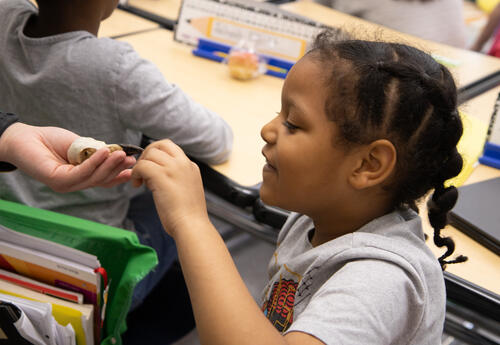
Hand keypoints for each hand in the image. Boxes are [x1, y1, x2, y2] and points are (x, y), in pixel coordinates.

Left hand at [0, 123, 135, 191]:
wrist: (24, 137)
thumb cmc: (49, 140)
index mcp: (80, 177)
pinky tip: (104, 152)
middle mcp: (74, 184)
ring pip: (94, 178)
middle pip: (102, 180)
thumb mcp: (80, 146)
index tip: (134, 164)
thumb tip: (116, 154)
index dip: (119, 173)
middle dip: (118, 169)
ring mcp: (66, 185)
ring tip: (121, 154)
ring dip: (110, 166)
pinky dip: (95, 162)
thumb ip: (96, 153)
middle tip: (131, 158)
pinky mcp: (58, 181)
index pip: (104, 179)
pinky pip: (81, 172)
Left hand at [131, 139, 208, 236]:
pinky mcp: (161, 176)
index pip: (171, 149)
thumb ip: (178, 179)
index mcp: (190, 166)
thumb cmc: (188, 216)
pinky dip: (135, 173)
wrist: (191, 225)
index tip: (151, 168)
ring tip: (140, 182)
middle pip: (161, 144)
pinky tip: (136, 185)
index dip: (158, 156)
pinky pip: (142, 165)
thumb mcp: (187, 190)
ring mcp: (173, 168)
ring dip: (141, 165)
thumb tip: (158, 177)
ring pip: (150, 154)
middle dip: (148, 154)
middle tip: (142, 171)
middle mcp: (183, 163)